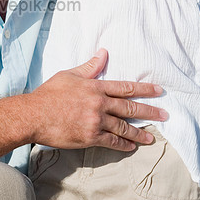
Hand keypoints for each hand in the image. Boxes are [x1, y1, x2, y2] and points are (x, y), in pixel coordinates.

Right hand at [30, 50, 167, 151]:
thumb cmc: (49, 94)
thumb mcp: (69, 75)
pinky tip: (131, 146)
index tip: (159, 91)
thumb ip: (89, 67)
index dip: (145, 89)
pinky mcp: (90, 137)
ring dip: (139, 133)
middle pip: (130, 108)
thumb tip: (103, 53)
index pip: (126, 87)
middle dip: (150, 112)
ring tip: (151, 137)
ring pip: (124, 127)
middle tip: (165, 116)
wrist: (34, 115)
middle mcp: (100, 103)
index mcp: (96, 87)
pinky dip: (123, 144)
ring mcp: (96, 121)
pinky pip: (112, 141)